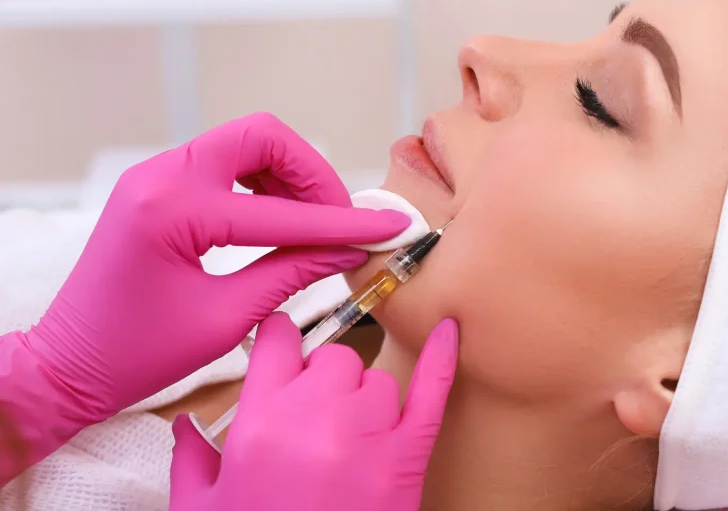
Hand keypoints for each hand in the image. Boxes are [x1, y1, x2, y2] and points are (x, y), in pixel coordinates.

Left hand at [23, 113, 409, 421]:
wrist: (68, 364)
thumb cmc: (135, 354)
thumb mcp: (226, 320)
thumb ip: (291, 274)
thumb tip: (348, 251)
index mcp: (173, 211)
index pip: (281, 211)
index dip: (343, 224)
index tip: (388, 226)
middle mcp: (161, 177)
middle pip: (263, 137)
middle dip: (313, 174)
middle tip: (341, 219)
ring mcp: (156, 175)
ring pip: (246, 143)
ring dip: (290, 175)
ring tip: (315, 224)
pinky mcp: (158, 186)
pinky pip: (224, 163)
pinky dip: (263, 183)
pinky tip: (282, 219)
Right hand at [170, 313, 457, 510]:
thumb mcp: (202, 509)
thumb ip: (191, 460)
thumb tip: (183, 424)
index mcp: (259, 422)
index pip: (278, 341)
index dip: (281, 342)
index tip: (284, 347)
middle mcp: (314, 416)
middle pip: (334, 358)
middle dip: (325, 380)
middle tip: (315, 421)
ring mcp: (366, 434)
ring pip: (376, 379)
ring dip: (364, 399)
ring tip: (348, 442)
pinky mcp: (407, 456)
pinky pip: (430, 394)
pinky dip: (441, 360)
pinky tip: (449, 330)